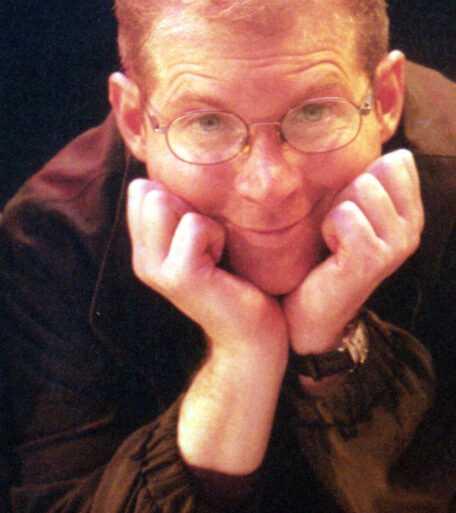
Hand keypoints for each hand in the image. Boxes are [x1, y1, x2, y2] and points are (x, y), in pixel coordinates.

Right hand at [125, 178, 286, 350]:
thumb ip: (186, 211)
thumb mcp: (211, 239)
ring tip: (220, 254)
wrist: (255, 337)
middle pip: (151, 192)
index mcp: (147, 249)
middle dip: (193, 206)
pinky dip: (217, 237)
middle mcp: (143, 259)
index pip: (143, 190)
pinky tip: (224, 264)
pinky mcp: (178, 276)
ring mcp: (156, 268)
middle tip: (216, 245)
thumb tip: (162, 175)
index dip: (182, 195)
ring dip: (208, 222)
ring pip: (167, 204)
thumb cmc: (244, 283)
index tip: (206, 230)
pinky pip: (194, 225)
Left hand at [283, 149, 423, 353]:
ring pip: (362, 189)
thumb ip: (373, 179)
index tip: (356, 206)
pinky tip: (332, 252)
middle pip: (378, 170)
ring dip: (336, 211)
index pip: (399, 161)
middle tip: (343, 226)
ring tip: (336, 238)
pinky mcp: (373, 260)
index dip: (365, 175)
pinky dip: (329, 229)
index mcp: (412, 213)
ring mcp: (397, 246)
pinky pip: (346, 215)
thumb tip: (395, 150)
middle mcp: (413, 229)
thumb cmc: (329, 252)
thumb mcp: (355, 207)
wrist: (314, 311)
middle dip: (348, 192)